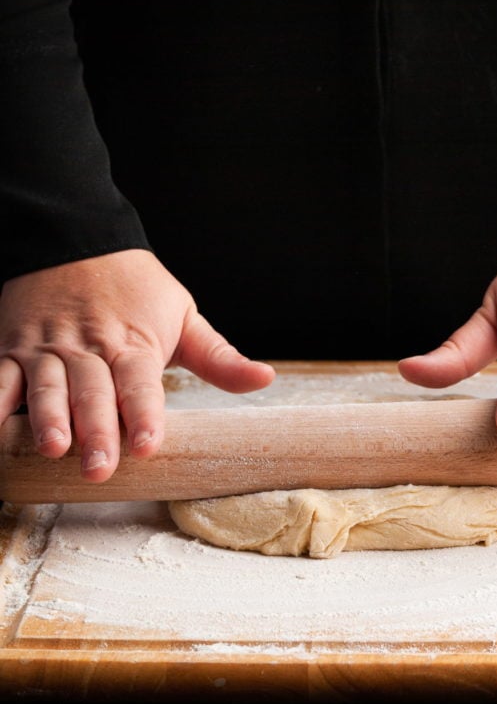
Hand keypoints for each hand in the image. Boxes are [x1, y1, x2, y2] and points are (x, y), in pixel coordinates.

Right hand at [0, 250, 274, 479]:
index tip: (148, 443)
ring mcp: (47, 347)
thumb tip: (265, 379)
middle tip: (100, 466)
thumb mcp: (183, 315)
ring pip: (46, 384)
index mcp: (134, 343)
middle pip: (93, 391)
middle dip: (97, 429)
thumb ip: (219, 357)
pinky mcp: (13, 347)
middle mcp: (89, 347)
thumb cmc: (136, 288)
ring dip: (48, 416)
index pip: (141, 382)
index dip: (144, 412)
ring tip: (53, 446)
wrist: (76, 237)